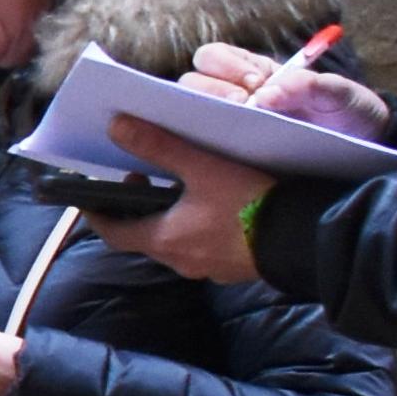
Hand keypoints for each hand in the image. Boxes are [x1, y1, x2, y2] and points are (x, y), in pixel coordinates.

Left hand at [99, 114, 265, 282]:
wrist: (307, 238)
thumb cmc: (251, 204)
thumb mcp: (203, 167)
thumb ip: (160, 147)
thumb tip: (116, 127)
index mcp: (166, 240)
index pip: (115, 233)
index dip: (98, 214)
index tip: (89, 197)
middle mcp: (183, 262)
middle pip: (147, 236)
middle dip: (138, 208)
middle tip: (142, 177)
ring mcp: (212, 268)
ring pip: (178, 241)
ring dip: (170, 216)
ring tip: (179, 184)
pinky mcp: (237, 267)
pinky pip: (206, 246)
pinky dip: (197, 226)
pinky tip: (216, 205)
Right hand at [184, 39, 391, 138]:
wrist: (362, 147)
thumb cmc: (348, 111)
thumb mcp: (340, 93)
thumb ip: (310, 86)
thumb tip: (266, 96)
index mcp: (255, 72)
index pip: (214, 57)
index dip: (225, 66)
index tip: (254, 82)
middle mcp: (234, 95)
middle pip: (192, 82)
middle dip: (211, 90)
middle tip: (242, 106)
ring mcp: (230, 126)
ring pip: (192, 113)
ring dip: (206, 117)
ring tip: (235, 130)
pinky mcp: (232, 155)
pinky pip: (204, 149)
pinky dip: (206, 148)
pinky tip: (227, 153)